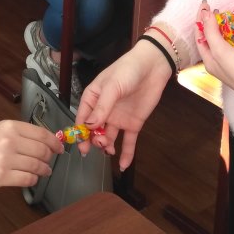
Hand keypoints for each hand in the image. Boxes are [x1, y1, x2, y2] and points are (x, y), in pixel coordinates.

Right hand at [0, 120, 62, 191]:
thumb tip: (45, 140)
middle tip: (49, 161)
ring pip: (37, 165)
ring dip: (44, 170)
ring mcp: (5, 159)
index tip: (59, 147)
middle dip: (49, 158)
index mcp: (9, 126)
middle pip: (42, 150)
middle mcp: (8, 140)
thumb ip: (19, 133)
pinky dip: (33, 180)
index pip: (41, 133)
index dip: (54, 142)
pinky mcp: (2, 176)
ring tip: (43, 171)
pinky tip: (31, 178)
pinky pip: (27, 179)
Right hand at [74, 41, 172, 170]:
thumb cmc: (127, 70)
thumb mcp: (112, 86)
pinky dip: (126, 154)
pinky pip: (129, 142)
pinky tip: (124, 166)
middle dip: (94, 141)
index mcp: (93, 98)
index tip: (81, 146)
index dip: (80, 133)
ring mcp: (118, 118)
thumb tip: (88, 127)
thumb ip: (101, 107)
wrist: (153, 66)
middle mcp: (104, 110)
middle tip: (100, 145)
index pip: (82, 118)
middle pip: (94, 131)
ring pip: (108, 138)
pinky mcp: (134, 123)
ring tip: (109, 150)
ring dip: (106, 147)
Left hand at [196, 0, 233, 100]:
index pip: (200, 35)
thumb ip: (211, 32)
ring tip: (229, 15)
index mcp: (209, 60)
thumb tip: (204, 14)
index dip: (200, 19)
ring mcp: (232, 61)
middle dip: (213, 22)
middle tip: (217, 8)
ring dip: (226, 27)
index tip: (205, 3)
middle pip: (212, 37)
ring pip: (226, 39)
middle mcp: (218, 61)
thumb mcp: (222, 51)